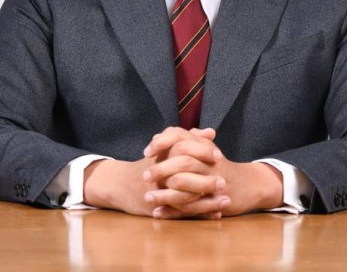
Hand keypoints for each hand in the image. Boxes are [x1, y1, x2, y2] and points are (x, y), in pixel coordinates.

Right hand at [82, 127, 226, 217]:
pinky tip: (216, 214)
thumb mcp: (165, 147)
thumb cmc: (148, 164)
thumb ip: (189, 138)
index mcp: (163, 156)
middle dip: (207, 180)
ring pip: (186, 199)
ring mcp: (159, 193)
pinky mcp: (160, 209)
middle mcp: (160, 175)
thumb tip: (211, 133)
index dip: (202, 153)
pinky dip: (201, 214)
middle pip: (185, 177)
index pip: (184, 151)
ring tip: (226, 202)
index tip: (218, 156)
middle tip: (224, 182)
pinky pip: (183, 214)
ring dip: (207, 201)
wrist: (121, 183)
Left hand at [144, 128, 284, 218]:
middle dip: (160, 169)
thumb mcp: (205, 150)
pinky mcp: (213, 200)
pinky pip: (190, 206)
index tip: (147, 151)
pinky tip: (158, 213)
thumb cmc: (222, 166)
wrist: (250, 184)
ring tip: (147, 198)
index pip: (179, 136)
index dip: (161, 142)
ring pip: (184, 184)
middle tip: (144, 176)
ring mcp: (212, 180)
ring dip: (163, 193)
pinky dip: (172, 211)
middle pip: (181, 159)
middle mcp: (207, 160)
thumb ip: (185, 141)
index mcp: (203, 145)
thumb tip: (161, 135)